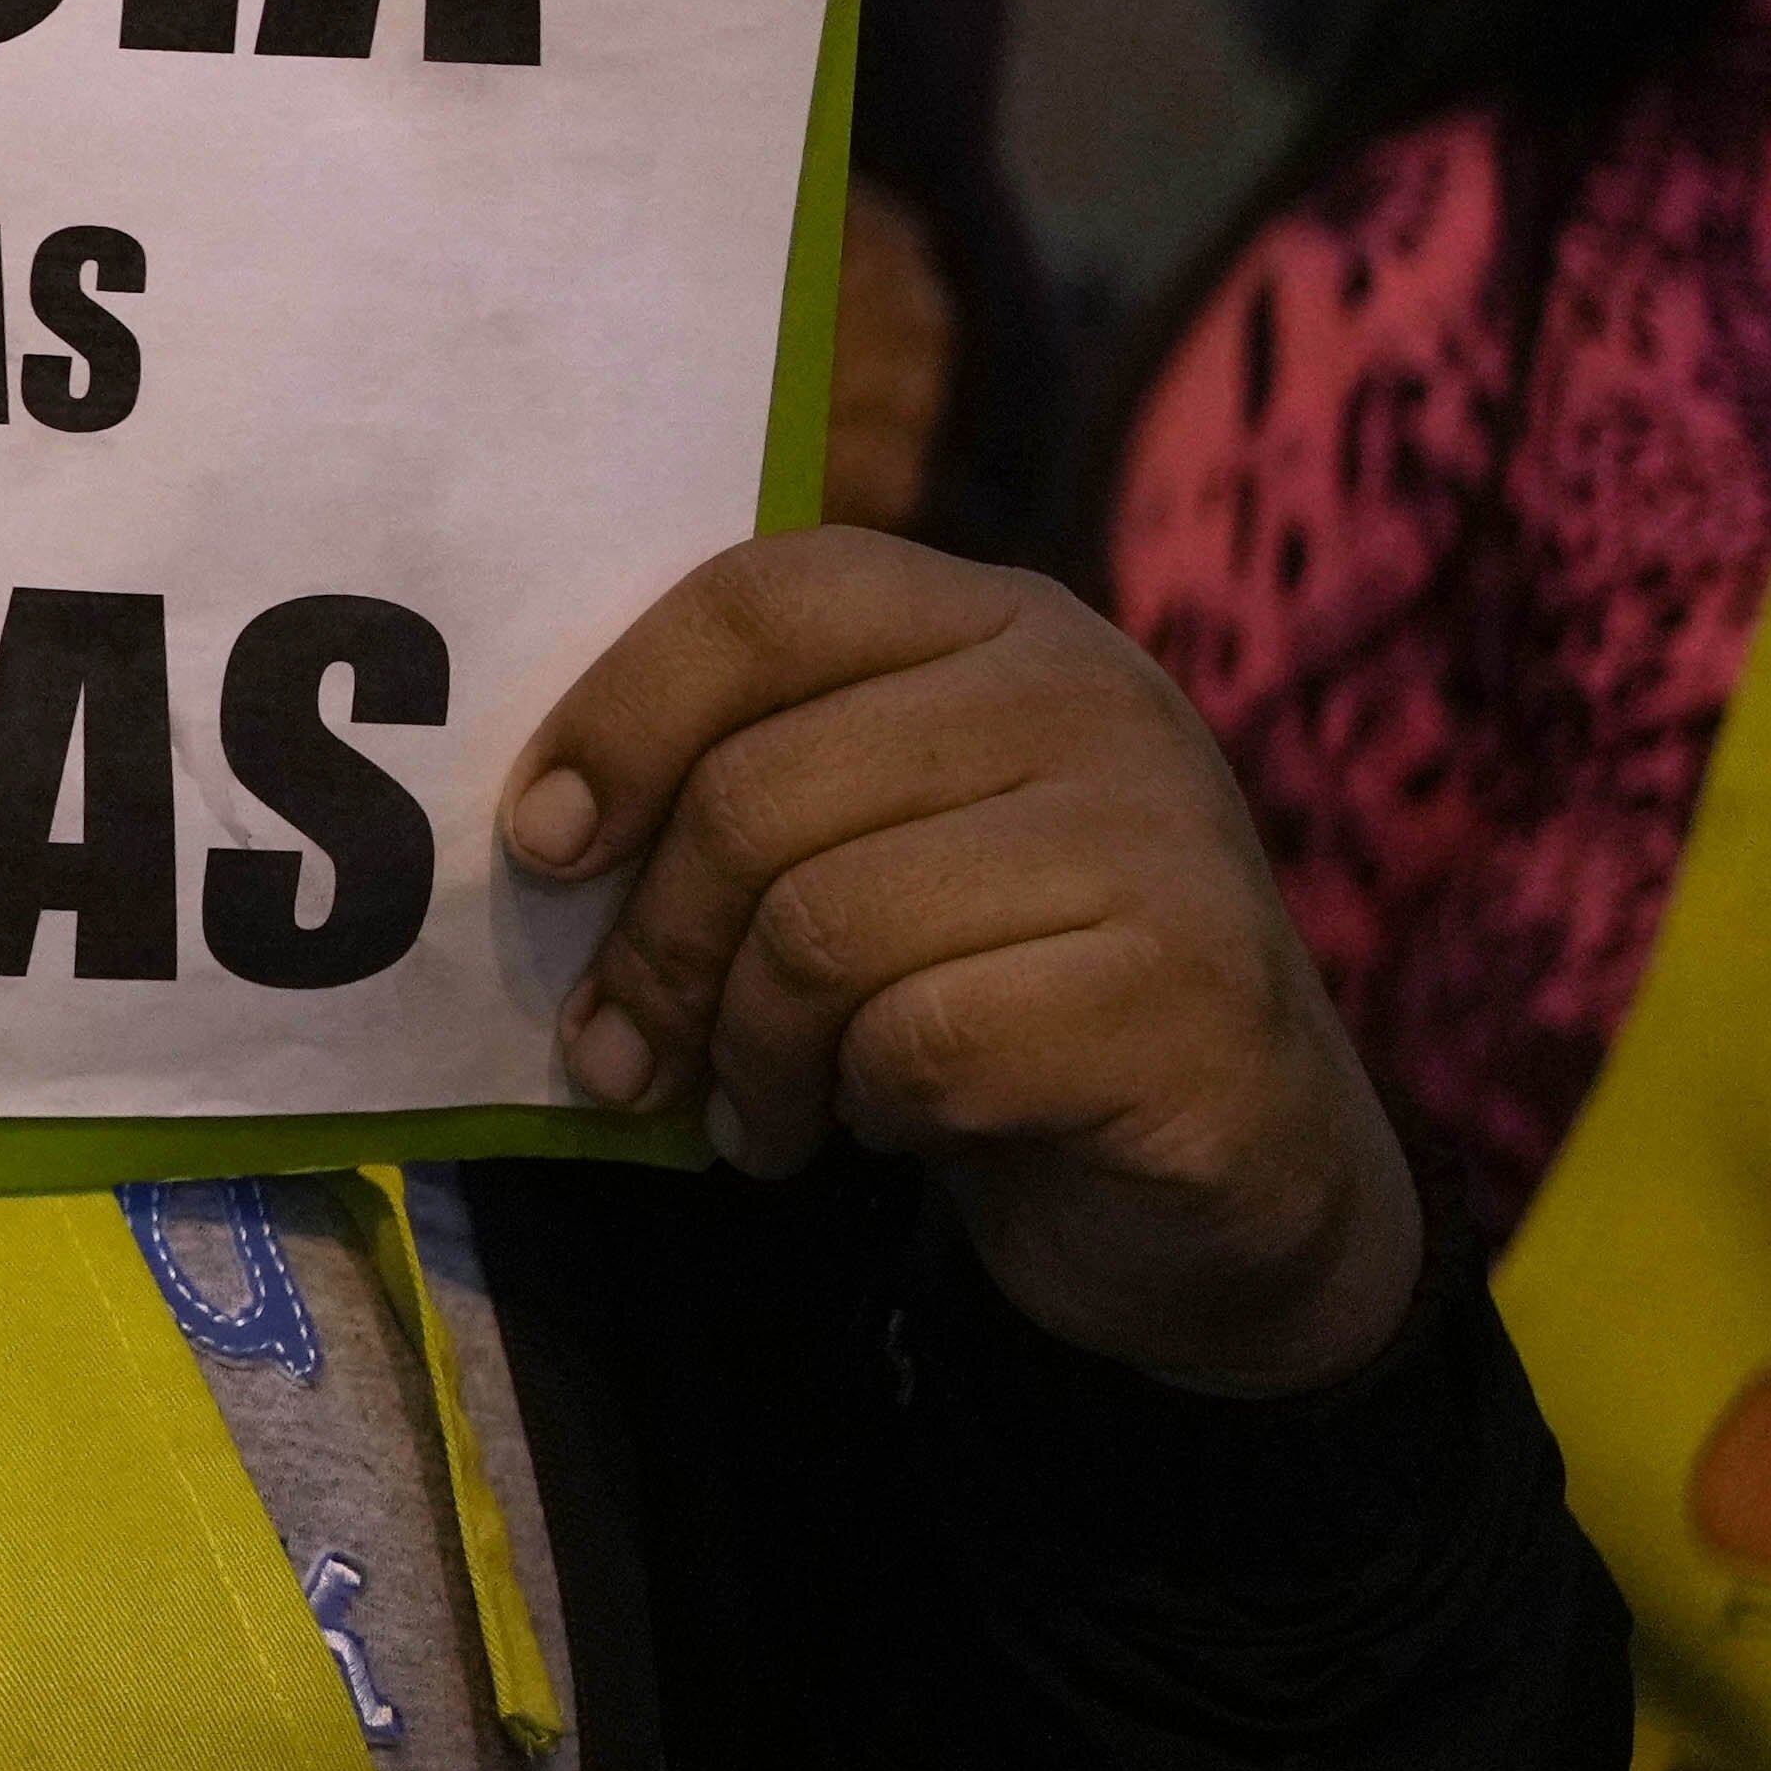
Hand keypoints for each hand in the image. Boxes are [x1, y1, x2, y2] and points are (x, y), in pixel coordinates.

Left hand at [514, 533, 1422, 1396]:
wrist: (1230, 1169)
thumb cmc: (1000, 988)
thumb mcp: (876, 849)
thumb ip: (749, 791)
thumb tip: (540, 834)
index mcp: (1001, 624)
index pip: (763, 600)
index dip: (619, 716)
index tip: (539, 846)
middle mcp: (1094, 697)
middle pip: (758, 792)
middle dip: (653, 950)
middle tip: (620, 1058)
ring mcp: (1159, 838)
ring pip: (822, 928)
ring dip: (749, 1053)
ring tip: (757, 1111)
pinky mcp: (1185, 993)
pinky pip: (920, 1044)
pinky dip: (862, 1108)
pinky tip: (882, 1129)